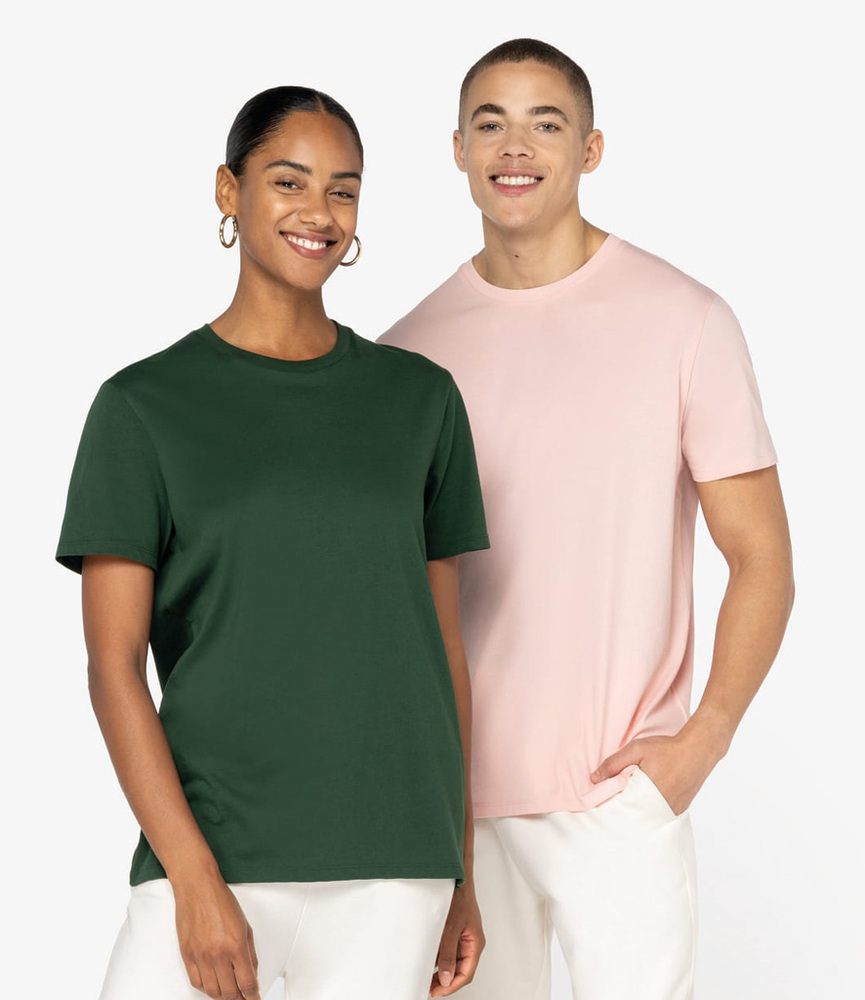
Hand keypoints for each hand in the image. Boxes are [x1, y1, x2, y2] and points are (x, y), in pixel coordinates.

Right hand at [171, 872, 260, 999]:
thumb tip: (253, 974)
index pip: (247, 983)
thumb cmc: (222, 901)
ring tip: (230, 994)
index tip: (256, 999)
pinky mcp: (187, 955)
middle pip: (230, 993)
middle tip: (244, 999)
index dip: (253, 997)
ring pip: (212, 991)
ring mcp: (201, 956)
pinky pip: (196, 982)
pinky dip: (206, 989)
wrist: (197, 887)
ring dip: (223, 996)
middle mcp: (218, 954)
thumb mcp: (245, 925)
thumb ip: (250, 952)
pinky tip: (213, 986)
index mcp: (236, 945)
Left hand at [429, 880, 484, 995]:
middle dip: (444, 982)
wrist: (455, 876)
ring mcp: (461, 937)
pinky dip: (437, 957)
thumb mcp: (451, 928)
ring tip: (425, 977)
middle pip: (458, 970)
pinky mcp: (453, 931)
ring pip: (451, 961)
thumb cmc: (459, 897)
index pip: (465, 974)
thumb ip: (448, 954)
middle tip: (428, 989)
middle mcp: (469, 943)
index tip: (436, 993)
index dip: (451, 986)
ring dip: (440, 970)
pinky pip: (446, 950)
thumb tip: (445, 979)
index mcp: (475, 944)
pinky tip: (426, 961)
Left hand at [590, 721, 728, 814]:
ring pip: (645, 817)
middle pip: (632, 816)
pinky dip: (649, 811)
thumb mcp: (637, 749)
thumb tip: (594, 778)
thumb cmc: (667, 749)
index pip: (620, 809)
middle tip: (610, 804)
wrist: (698, 751)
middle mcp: (658, 808)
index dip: (608, 806)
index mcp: (645, 795)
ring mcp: (670, 811)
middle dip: (621, 811)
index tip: (597, 804)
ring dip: (636, 811)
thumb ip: (614, 763)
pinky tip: (644, 801)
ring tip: (628, 801)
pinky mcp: (678, 811)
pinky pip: (658, 815)